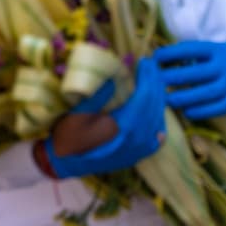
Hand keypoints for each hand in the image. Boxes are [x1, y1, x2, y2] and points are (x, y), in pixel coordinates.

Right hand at [45, 58, 166, 177]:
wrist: (67, 163)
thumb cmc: (69, 137)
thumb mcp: (79, 113)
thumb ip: (98, 96)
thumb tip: (114, 78)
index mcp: (124, 128)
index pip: (144, 97)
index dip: (147, 78)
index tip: (146, 61)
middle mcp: (138, 139)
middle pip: (154, 106)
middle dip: (155, 83)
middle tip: (152, 66)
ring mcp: (141, 149)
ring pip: (158, 118)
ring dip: (158, 98)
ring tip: (153, 81)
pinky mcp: (140, 154)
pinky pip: (157, 133)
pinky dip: (158, 117)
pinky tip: (156, 107)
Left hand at [154, 40, 225, 119]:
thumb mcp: (219, 53)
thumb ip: (197, 54)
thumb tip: (164, 58)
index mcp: (219, 50)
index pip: (190, 49)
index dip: (169, 54)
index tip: (154, 59)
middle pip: (191, 74)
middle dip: (169, 78)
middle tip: (154, 82)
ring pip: (199, 94)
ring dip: (179, 98)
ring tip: (166, 99)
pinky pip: (210, 110)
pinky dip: (195, 111)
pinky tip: (186, 110)